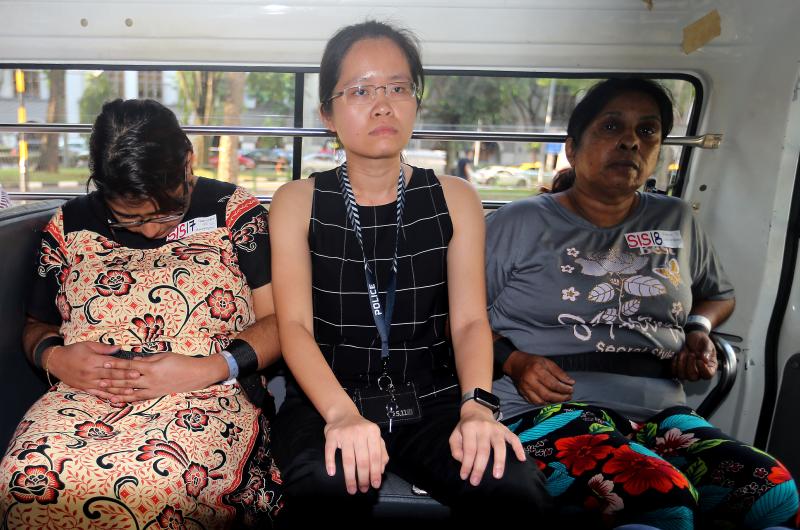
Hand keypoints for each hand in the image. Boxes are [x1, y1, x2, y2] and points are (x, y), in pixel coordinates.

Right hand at [45, 341, 134, 398]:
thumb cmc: (73, 351)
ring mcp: (87, 382)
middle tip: (138, 378)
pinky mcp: (84, 388)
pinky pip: (97, 393)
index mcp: (93, 360)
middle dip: (125, 377)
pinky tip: (117, 399)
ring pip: (106, 387)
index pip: (112, 364)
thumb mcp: (88, 345)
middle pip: (111, 376)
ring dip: (119, 390)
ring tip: (132, 391)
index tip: (136, 368)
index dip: (125, 367)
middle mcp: (91, 372)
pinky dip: (107, 397)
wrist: (55, 361)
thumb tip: (119, 348)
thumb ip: (104, 348)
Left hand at [100, 352, 226, 402]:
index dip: (116, 364)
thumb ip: (148, 359)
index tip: (105, 362)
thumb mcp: (164, 356)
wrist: (196, 375)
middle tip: (98, 379)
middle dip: (112, 380)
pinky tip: (119, 400)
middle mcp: (150, 380)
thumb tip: (133, 360)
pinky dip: (128, 399)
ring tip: (104, 391)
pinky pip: (139, 398)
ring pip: (130, 392)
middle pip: (126, 380)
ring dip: (116, 391)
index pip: (130, 366)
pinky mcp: (156, 395)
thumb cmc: (181, 362)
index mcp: (151, 367)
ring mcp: (152, 389)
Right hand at [323, 412, 388, 494]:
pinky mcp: (332, 435)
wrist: (344, 414)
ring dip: (350, 477)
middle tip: (363, 489)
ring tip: (352, 488)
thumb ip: (381, 452)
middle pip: (362, 460)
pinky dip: (330, 463)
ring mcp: (344, 433)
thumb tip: (381, 470)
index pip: (375, 456)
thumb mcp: (374, 436)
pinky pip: (330, 451)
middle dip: (364, 478)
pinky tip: (332, 473)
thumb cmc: (361, 429)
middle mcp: (359, 432)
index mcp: (373, 432)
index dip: (375, 472)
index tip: (375, 485)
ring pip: (348, 459)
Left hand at [449, 400, 525, 485]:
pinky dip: (519, 448)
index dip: (467, 464)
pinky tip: (521, 459)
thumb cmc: (465, 427)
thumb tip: (463, 461)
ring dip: (499, 462)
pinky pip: (514, 438)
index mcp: (470, 428)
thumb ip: (456, 448)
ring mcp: (497, 429)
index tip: (465, 477)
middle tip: (476, 481)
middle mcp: (484, 428)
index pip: (469, 449)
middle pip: (483, 450)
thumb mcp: (455, 435)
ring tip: (497, 475)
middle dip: (479, 468)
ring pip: (499, 446)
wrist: (477, 411)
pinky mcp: (506, 430)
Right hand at [505, 351, 574, 404]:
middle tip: (568, 396)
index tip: (571, 389)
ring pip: (541, 401)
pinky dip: (544, 403)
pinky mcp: (523, 394)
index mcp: (537, 370)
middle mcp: (530, 380)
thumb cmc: (533, 362)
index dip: (563, 388)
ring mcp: (525, 388)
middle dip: (560, 397)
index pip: (553, 383)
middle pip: (547, 394)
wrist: (516, 364)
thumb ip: (559, 372)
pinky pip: (535, 402)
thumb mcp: (547, 362)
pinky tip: (551, 400)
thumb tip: (570, 382)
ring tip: (561, 399)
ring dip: (553, 402)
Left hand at [672, 331, 716, 380]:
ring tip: (683, 353)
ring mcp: (688, 370)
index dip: (703, 370)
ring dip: (681, 364)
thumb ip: (707, 350)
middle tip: (691, 354)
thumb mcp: (707, 342)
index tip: (699, 361)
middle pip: (693, 377)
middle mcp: (699, 371)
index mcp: (710, 366)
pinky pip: (674, 371)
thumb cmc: (701, 340)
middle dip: (690, 366)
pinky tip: (677, 355)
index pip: (708, 375)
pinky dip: (674, 364)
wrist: (691, 337)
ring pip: (683, 376)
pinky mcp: (679, 368)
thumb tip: (705, 360)